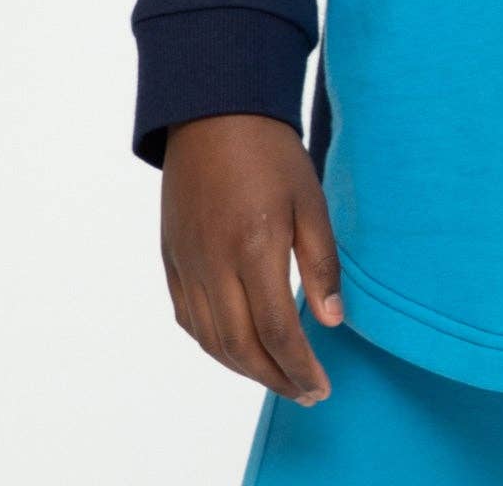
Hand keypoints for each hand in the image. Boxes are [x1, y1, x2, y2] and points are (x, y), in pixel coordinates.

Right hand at [159, 113, 344, 405]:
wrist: (213, 111)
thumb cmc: (271, 151)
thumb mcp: (310, 199)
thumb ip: (320, 263)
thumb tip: (331, 323)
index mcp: (253, 246)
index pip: (275, 330)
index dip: (299, 367)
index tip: (322, 386)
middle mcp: (213, 262)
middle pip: (240, 346)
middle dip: (275, 378)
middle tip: (305, 392)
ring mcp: (187, 262)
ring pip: (211, 340)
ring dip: (244, 368)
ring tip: (278, 376)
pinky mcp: (171, 257)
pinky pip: (188, 319)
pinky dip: (214, 344)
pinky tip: (238, 347)